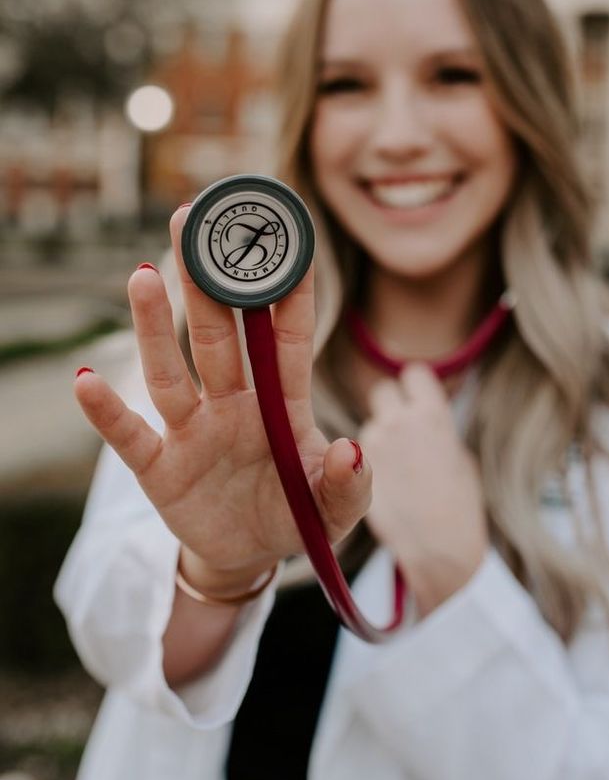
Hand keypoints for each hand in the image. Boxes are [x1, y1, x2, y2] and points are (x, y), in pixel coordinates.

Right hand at [74, 205, 371, 594]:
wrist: (252, 557)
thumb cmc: (298, 514)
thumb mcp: (337, 509)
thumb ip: (349, 483)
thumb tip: (350, 450)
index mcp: (282, 404)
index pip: (287, 338)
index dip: (289, 292)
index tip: (288, 240)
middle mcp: (234, 405)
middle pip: (219, 336)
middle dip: (208, 283)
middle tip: (194, 222)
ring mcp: (194, 432)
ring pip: (172, 370)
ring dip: (156, 326)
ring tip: (144, 274)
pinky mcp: (160, 468)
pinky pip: (131, 435)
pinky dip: (106, 412)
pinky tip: (86, 379)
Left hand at [359, 363, 488, 615]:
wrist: (436, 549)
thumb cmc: (459, 507)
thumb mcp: (460, 458)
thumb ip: (437, 430)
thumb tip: (425, 417)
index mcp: (432, 415)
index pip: (413, 374)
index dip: (415, 387)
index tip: (417, 397)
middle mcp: (397, 421)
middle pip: (384, 392)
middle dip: (392, 406)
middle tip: (404, 430)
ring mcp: (371, 443)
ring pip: (371, 425)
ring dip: (380, 438)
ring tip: (400, 472)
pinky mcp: (351, 467)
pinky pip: (358, 452)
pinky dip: (366, 462)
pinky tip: (386, 486)